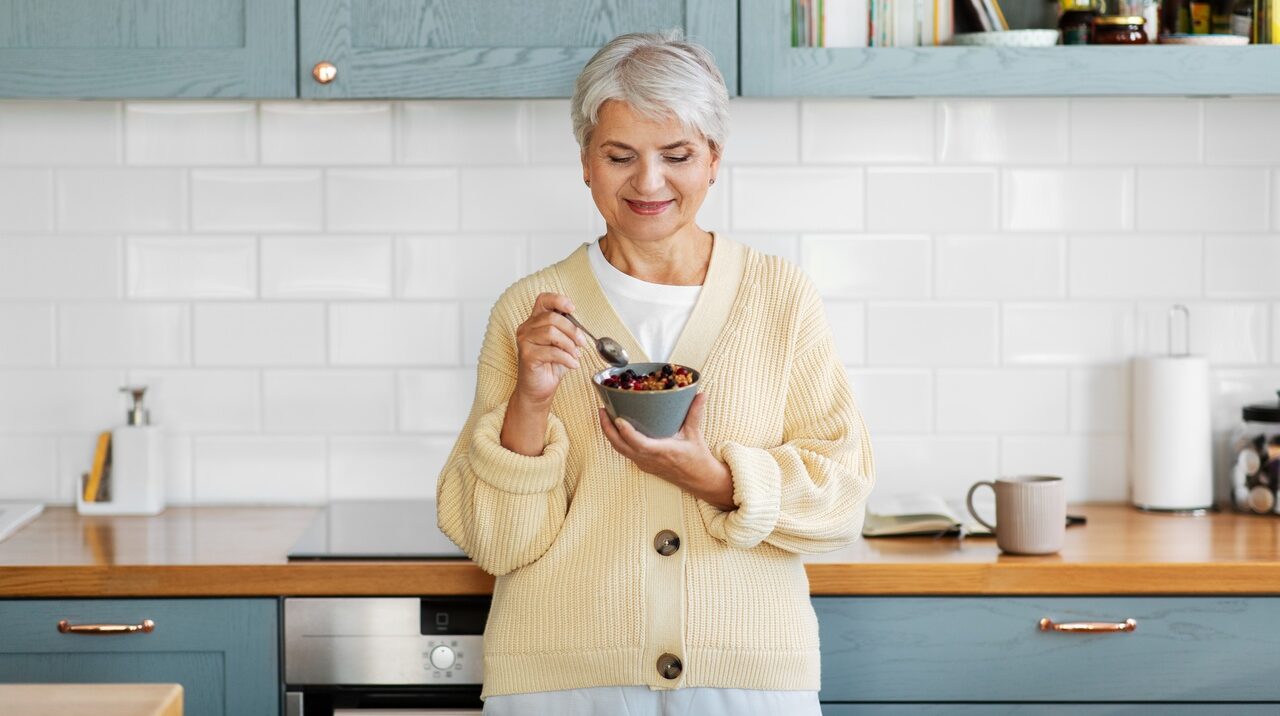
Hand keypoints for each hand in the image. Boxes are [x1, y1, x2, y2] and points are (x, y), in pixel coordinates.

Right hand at [513, 293, 589, 406]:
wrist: (538, 389)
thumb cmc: (550, 366)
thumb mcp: (562, 345)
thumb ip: (567, 332)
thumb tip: (580, 327)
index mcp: (535, 321)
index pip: (543, 300)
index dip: (558, 300)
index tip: (572, 309)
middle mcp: (526, 328)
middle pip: (552, 317)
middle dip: (572, 330)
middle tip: (582, 343)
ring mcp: (524, 341)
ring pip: (551, 332)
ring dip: (569, 345)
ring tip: (575, 355)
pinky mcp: (527, 355)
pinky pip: (551, 351)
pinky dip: (567, 358)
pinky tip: (572, 364)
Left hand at [599, 391, 735, 510]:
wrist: (699, 480)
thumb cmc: (697, 459)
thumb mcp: (695, 434)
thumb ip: (696, 412)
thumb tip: (701, 394)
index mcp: (662, 452)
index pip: (639, 444)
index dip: (627, 433)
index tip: (618, 419)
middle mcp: (650, 460)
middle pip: (621, 447)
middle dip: (608, 429)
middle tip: (603, 411)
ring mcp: (645, 463)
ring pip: (621, 450)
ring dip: (610, 434)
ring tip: (605, 416)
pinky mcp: (644, 465)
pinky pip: (626, 452)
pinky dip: (618, 440)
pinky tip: (616, 428)